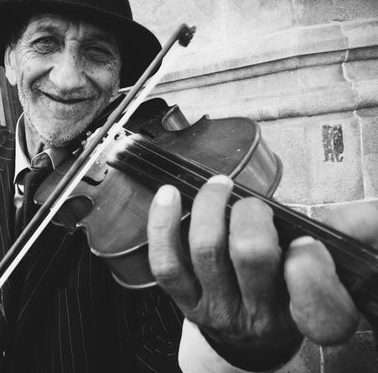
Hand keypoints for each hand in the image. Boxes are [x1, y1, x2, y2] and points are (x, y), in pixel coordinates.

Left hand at [147, 175, 377, 369]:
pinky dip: (163, 224)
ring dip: (210, 206)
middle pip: (252, 255)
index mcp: (306, 314)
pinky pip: (166, 263)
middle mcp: (262, 316)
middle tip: (254, 206)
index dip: (314, 271)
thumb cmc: (286, 291)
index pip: (321, 308)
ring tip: (219, 187)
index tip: (307, 243)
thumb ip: (343, 240)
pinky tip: (169, 196)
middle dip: (252, 214)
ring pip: (206, 250)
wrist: (251, 333)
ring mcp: (219, 309)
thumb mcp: (325, 274)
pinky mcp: (187, 302)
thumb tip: (367, 215)